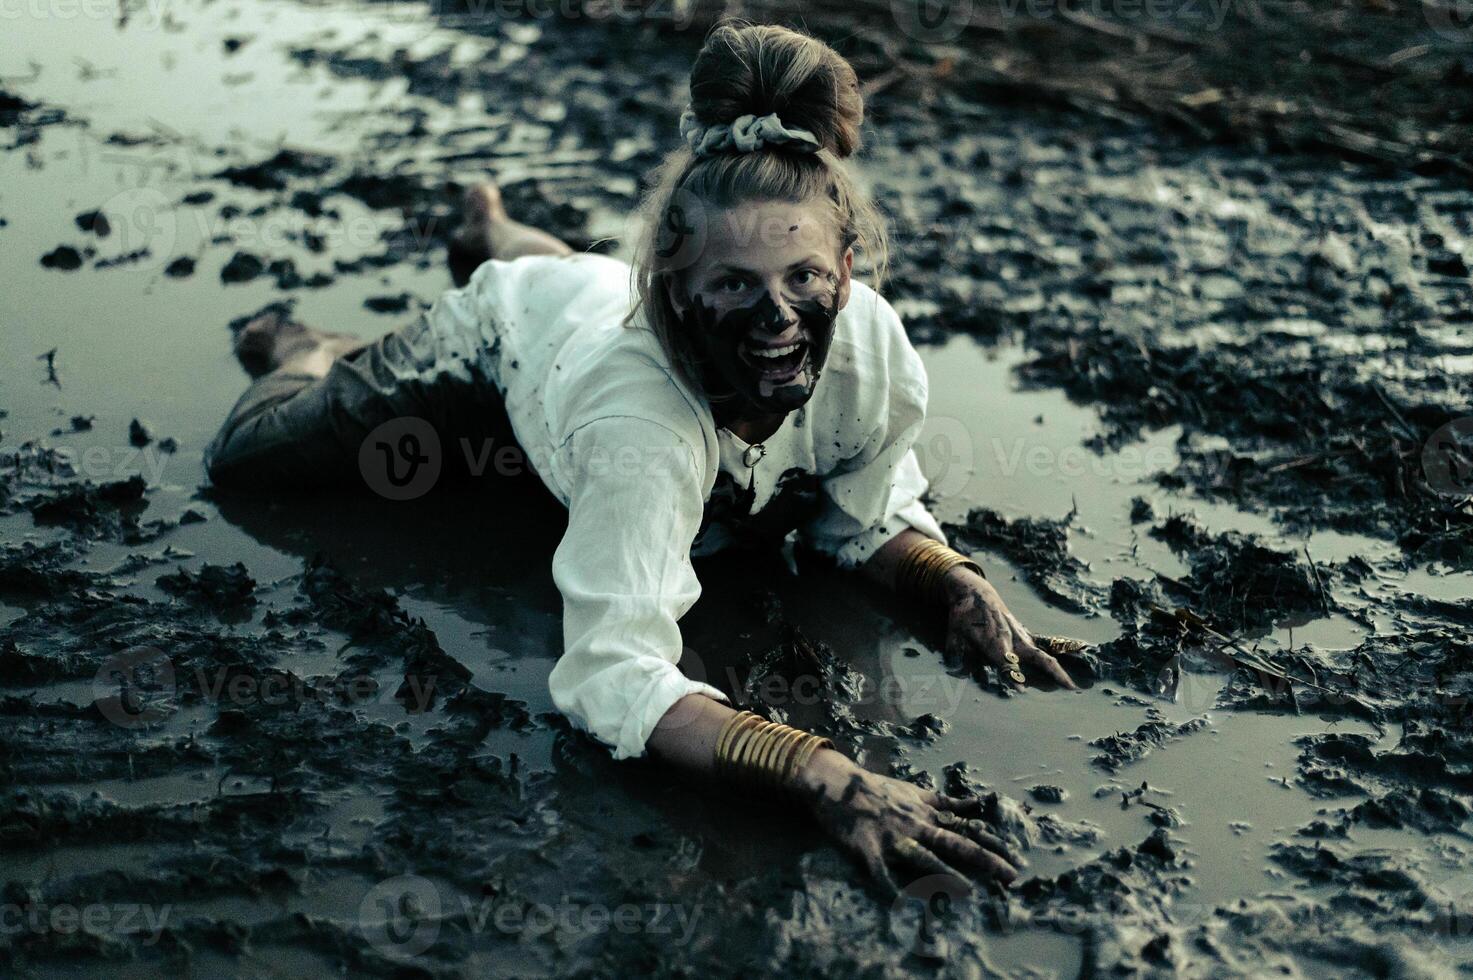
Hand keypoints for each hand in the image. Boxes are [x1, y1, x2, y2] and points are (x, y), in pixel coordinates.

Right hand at [792, 749, 1021, 894]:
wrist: (837, 784)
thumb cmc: (878, 789)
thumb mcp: (915, 792)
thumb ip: (946, 801)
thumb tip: (978, 801)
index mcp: (926, 814)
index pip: (965, 830)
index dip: (992, 845)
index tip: (1016, 860)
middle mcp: (914, 825)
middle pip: (954, 844)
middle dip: (984, 861)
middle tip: (1011, 876)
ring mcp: (891, 837)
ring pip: (922, 857)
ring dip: (945, 874)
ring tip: (967, 890)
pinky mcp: (867, 848)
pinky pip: (879, 871)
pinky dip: (889, 887)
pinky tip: (899, 903)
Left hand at [941, 568, 1077, 690]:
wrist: (975, 592)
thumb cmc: (964, 614)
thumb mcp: (953, 631)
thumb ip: (955, 651)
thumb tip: (954, 669)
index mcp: (994, 640)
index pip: (1006, 662)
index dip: (1013, 674)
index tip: (1023, 689)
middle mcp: (1012, 639)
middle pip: (1037, 658)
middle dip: (1052, 672)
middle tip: (1068, 688)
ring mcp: (1021, 636)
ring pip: (1043, 654)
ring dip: (1058, 669)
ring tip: (1072, 686)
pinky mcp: (1024, 634)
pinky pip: (1042, 646)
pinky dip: (1055, 656)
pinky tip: (1068, 666)